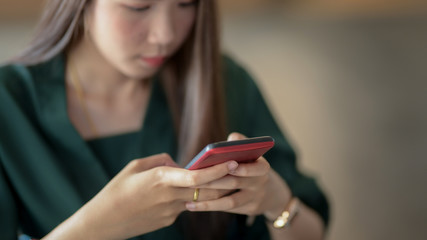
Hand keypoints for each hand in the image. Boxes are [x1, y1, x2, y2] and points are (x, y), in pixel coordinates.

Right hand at [44, 154, 237, 239]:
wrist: (104, 222)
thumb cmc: (116, 189)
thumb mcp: (135, 167)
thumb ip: (160, 161)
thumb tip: (177, 162)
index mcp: (160, 179)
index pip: (196, 176)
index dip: (217, 170)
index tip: (232, 161)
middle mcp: (169, 196)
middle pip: (205, 190)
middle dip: (225, 180)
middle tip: (240, 170)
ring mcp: (170, 211)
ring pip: (199, 200)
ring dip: (214, 191)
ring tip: (227, 180)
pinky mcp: (168, 220)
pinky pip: (186, 206)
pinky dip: (194, 198)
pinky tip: (198, 192)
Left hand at [185, 133, 291, 219]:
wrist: (270, 192)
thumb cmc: (251, 165)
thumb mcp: (251, 153)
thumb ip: (240, 143)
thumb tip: (227, 142)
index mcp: (262, 167)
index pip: (256, 168)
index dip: (244, 168)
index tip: (229, 165)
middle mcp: (261, 183)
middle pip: (235, 183)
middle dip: (214, 181)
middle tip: (193, 180)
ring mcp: (255, 198)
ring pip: (230, 201)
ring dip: (209, 200)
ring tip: (189, 199)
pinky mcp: (249, 209)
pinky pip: (228, 209)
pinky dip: (211, 206)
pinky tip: (193, 205)